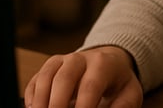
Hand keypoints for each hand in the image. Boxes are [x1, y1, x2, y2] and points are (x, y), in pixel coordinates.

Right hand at [24, 45, 142, 107]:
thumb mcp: (130, 93)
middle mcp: (80, 58)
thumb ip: (123, 106)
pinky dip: (32, 98)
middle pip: (63, 79)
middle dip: (57, 104)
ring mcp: (62, 61)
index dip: (84, 107)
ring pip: (46, 77)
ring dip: (41, 102)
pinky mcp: (48, 68)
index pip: (90, 86)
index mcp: (103, 64)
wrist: (109, 61)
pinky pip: (35, 81)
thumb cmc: (118, 82)